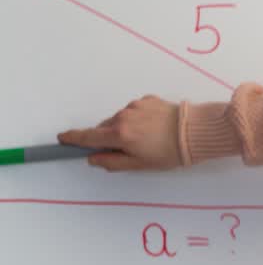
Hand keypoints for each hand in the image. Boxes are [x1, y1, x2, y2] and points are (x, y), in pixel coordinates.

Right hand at [58, 95, 181, 171]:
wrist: (197, 131)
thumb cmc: (170, 152)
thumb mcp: (140, 164)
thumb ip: (112, 162)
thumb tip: (93, 158)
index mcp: (119, 134)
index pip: (88, 137)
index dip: (74, 139)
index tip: (63, 138)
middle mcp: (123, 116)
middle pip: (105, 128)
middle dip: (110, 138)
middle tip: (128, 149)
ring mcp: (135, 106)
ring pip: (120, 118)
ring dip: (126, 128)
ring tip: (148, 138)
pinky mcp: (147, 99)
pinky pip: (135, 110)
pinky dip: (138, 119)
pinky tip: (154, 127)